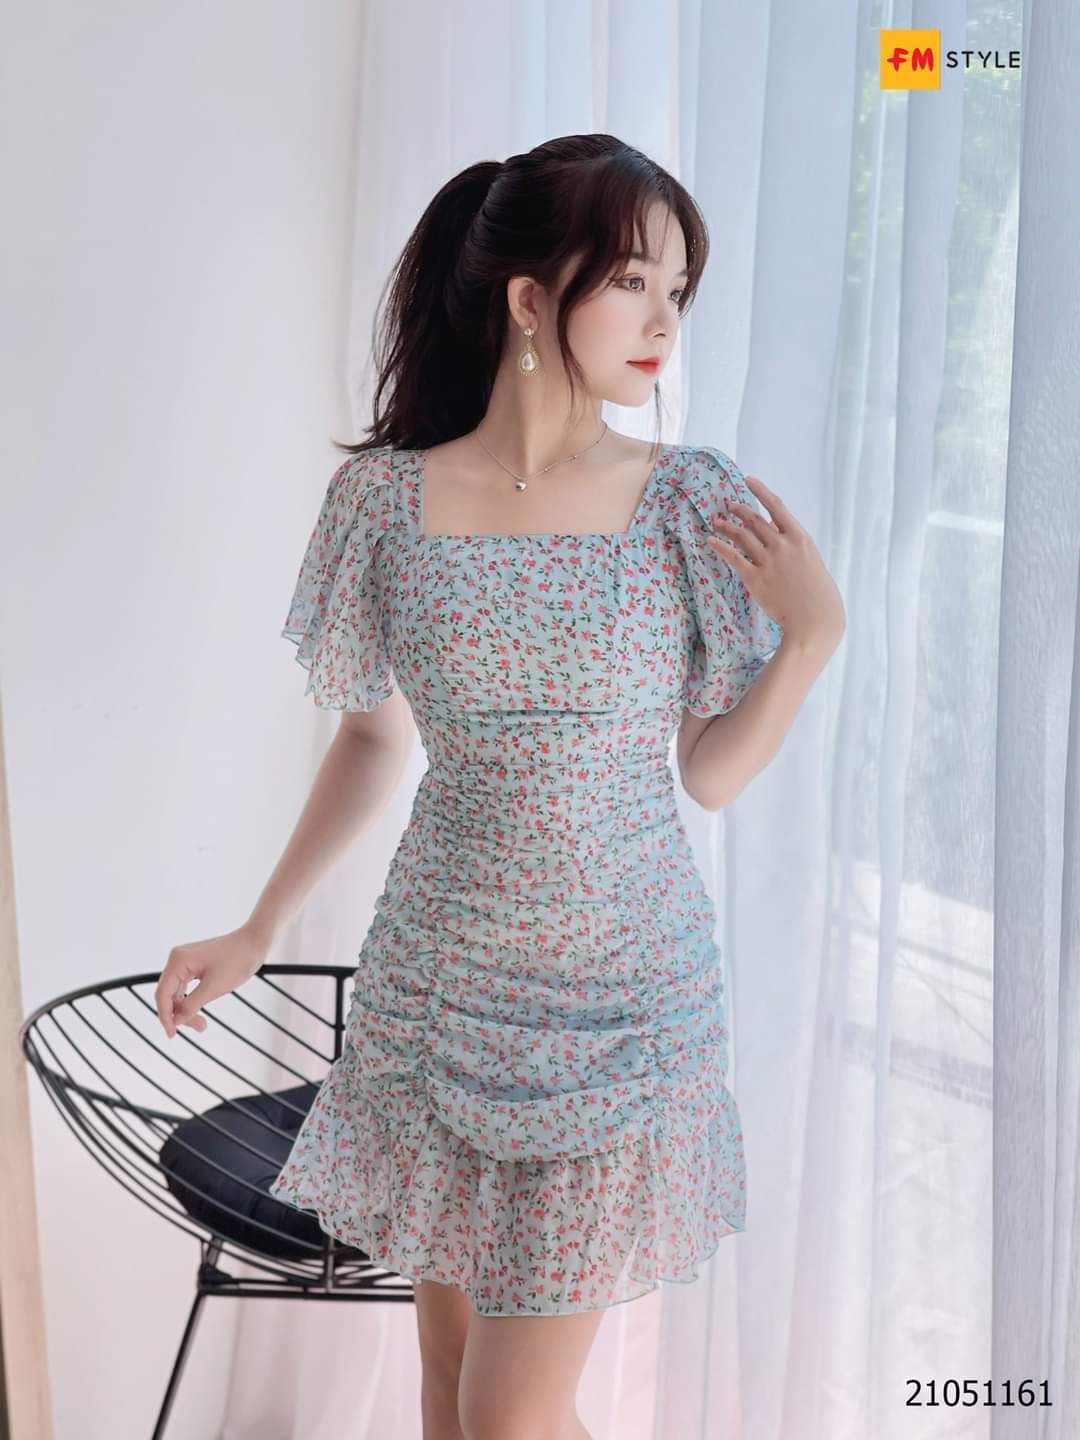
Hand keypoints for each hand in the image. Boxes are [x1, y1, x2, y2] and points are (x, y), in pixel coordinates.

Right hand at [155, 924, 269, 1038]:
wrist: (255, 942)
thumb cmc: (237, 961)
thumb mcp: (213, 988)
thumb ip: (191, 1005)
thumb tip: (176, 1021)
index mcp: (178, 961)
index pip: (162, 994)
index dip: (165, 1017)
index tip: (172, 1035)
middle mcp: (177, 959)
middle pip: (168, 994)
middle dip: (180, 1014)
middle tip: (200, 1028)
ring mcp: (185, 961)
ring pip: (177, 993)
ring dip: (186, 1009)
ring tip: (203, 1024)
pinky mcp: (194, 965)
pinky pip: (186, 987)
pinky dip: (192, 1000)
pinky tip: (199, 1011)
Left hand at [709, 474, 845, 647]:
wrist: (814, 618)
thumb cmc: (817, 593)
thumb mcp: (811, 560)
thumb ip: (793, 545)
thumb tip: (775, 532)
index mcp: (800, 538)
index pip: (776, 506)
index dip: (760, 490)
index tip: (748, 480)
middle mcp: (782, 545)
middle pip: (755, 520)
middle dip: (739, 509)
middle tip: (728, 504)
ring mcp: (768, 561)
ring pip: (742, 536)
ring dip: (727, 526)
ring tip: (717, 521)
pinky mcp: (755, 579)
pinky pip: (733, 558)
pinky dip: (720, 547)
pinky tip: (711, 541)